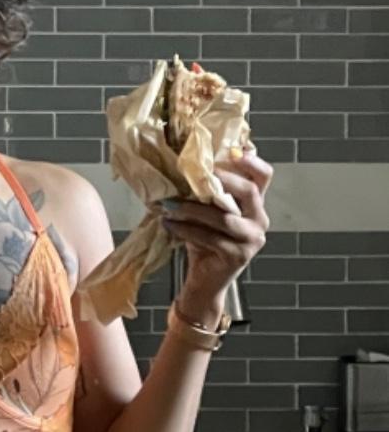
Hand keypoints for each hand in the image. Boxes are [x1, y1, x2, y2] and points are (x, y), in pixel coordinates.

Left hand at [161, 147, 272, 312]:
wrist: (205, 281)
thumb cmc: (204, 241)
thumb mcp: (208, 211)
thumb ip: (209, 190)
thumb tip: (189, 159)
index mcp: (256, 204)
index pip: (263, 176)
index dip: (251, 161)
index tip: (230, 150)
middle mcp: (260, 219)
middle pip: (248, 191)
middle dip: (221, 180)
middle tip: (192, 175)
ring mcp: (252, 239)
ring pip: (224, 217)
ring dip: (192, 208)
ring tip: (168, 205)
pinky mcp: (238, 256)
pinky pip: (209, 238)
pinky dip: (185, 229)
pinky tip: (168, 223)